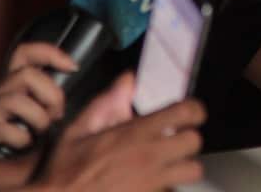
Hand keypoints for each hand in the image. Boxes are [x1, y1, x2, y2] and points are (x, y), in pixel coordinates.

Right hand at [0, 42, 76, 190]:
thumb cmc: (16, 149)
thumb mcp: (39, 119)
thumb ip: (51, 101)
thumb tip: (74, 85)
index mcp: (11, 86)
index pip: (25, 54)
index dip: (50, 53)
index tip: (72, 66)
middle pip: (27, 74)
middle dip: (51, 95)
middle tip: (56, 116)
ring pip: (16, 100)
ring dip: (37, 121)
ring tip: (38, 134)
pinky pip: (2, 129)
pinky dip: (20, 140)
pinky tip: (22, 146)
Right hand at [39, 73, 205, 191]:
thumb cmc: (65, 170)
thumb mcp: (78, 129)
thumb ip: (106, 101)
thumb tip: (127, 79)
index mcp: (136, 133)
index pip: (185, 112)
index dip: (193, 110)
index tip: (189, 113)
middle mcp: (151, 155)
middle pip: (195, 141)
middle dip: (188, 138)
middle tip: (176, 139)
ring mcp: (154, 181)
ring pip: (193, 170)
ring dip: (185, 166)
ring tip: (172, 164)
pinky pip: (174, 190)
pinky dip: (170, 186)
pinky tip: (154, 183)